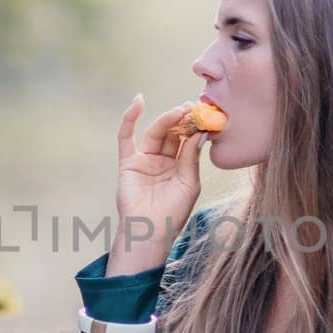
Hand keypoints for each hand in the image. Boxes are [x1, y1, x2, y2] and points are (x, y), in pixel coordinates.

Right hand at [107, 95, 207, 274]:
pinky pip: (126, 136)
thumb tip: (201, 132)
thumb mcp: (189, 182)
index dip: (195, 126)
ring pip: (156, 132)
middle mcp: (163, 160)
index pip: (188, 139)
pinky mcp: (128, 162)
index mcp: (181, 166)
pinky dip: (129, 118)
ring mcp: (145, 159)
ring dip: (167, 119)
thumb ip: (191, 157)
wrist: (150, 231)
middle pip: (173, 133)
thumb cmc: (174, 212)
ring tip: (180, 111)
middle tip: (193, 107)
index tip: (205, 112)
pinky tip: (137, 101)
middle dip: (183, 120)